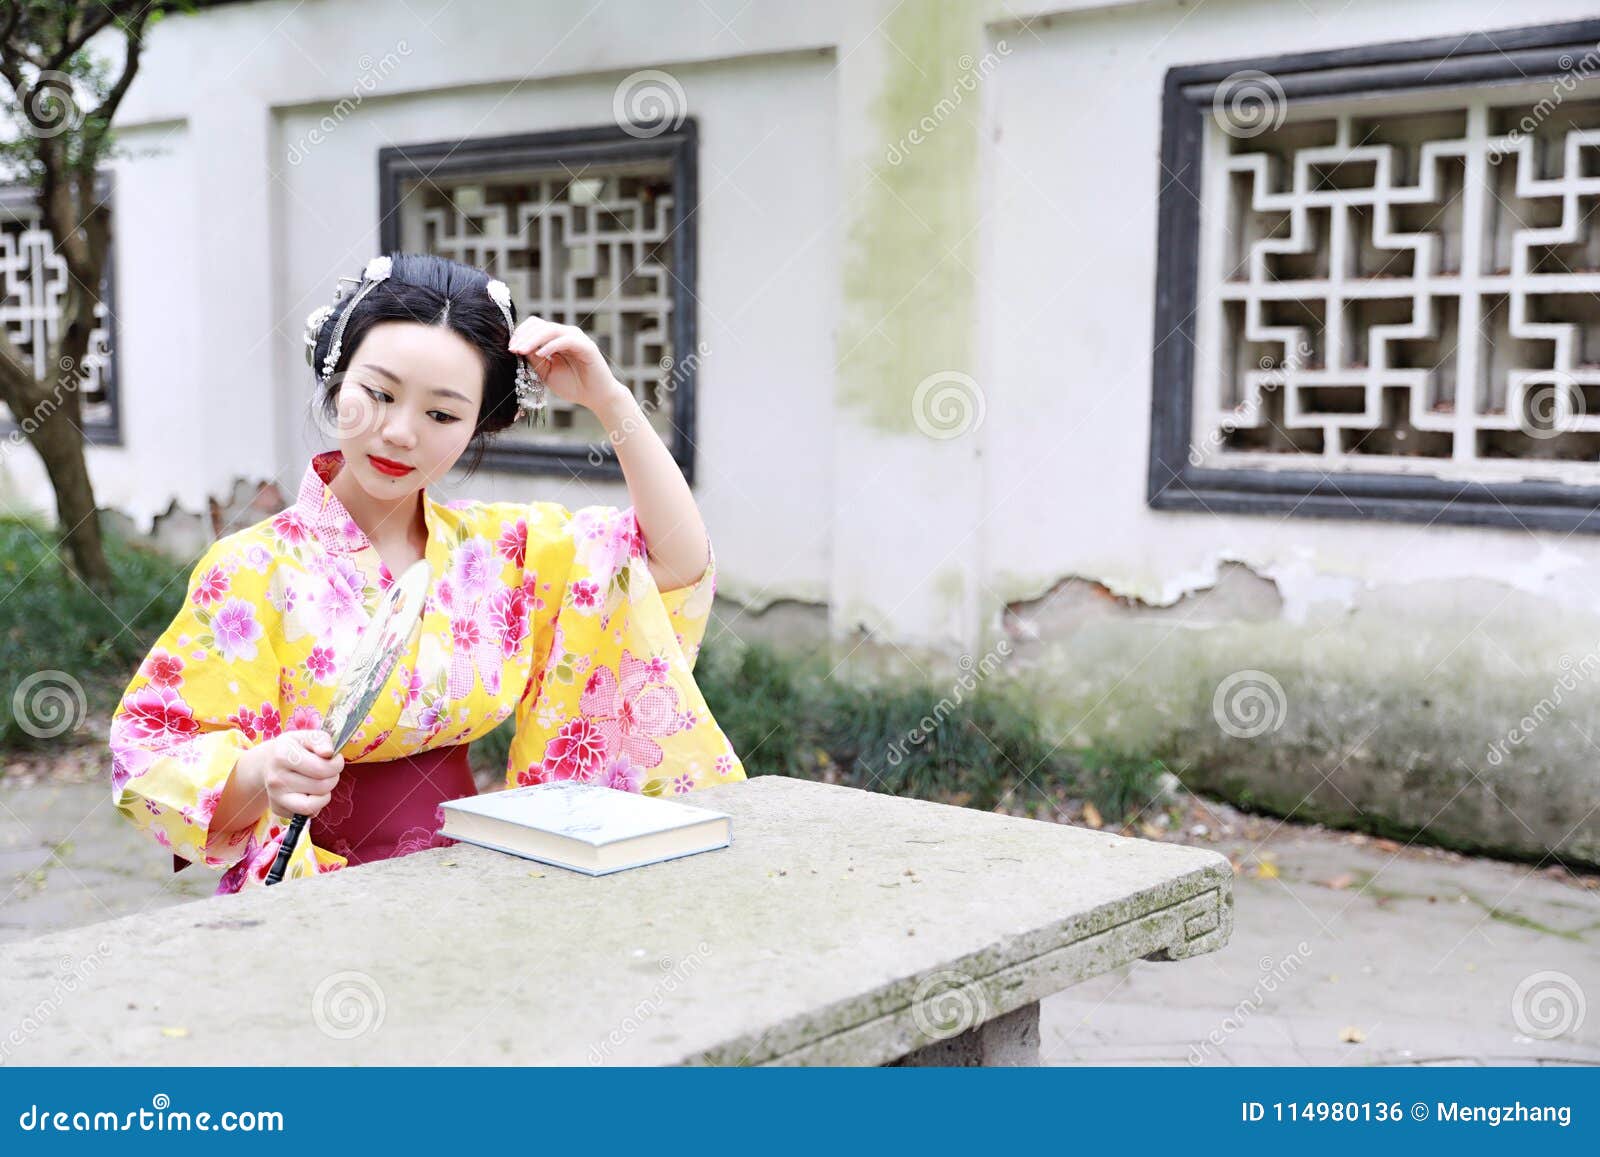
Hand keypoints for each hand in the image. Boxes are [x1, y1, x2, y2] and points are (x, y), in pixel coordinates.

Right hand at [242, 730, 344, 818]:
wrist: (269, 762)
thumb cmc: (294, 748)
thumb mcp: (307, 736)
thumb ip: (321, 740)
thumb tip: (328, 753)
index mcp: (283, 755)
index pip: (322, 769)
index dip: (336, 765)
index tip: (334, 759)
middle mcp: (276, 778)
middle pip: (321, 787)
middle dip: (332, 778)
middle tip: (328, 771)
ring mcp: (275, 796)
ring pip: (314, 806)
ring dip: (325, 794)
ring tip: (321, 782)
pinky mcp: (278, 809)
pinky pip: (307, 814)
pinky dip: (316, 805)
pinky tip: (311, 792)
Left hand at [508, 317, 629, 414]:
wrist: (596, 397)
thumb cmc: (573, 386)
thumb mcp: (546, 373)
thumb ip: (534, 360)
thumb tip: (518, 348)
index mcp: (556, 338)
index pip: (534, 326)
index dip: (520, 334)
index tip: (509, 348)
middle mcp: (566, 334)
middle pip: (539, 324)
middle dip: (523, 336)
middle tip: (512, 349)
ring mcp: (577, 338)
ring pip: (550, 330)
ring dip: (533, 339)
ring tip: (521, 351)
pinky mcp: (586, 346)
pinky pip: (566, 340)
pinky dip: (551, 346)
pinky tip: (540, 354)